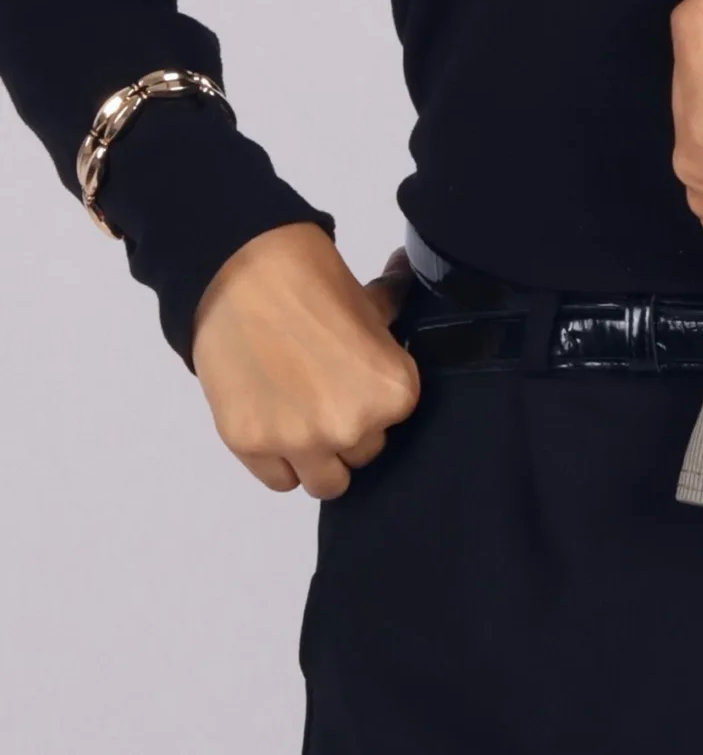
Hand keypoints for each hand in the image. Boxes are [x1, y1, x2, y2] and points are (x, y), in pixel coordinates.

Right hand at [188, 222, 421, 500]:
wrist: (245, 272)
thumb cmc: (314, 282)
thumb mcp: (371, 304)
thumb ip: (393, 320)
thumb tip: (405, 280)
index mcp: (394, 394)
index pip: (395, 421)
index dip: (373, 400)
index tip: (353, 379)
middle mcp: (352, 427)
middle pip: (362, 454)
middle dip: (347, 429)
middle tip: (324, 394)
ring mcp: (300, 442)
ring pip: (326, 482)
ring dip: (318, 458)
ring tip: (300, 418)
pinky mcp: (251, 446)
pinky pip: (279, 480)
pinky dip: (278, 460)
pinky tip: (272, 422)